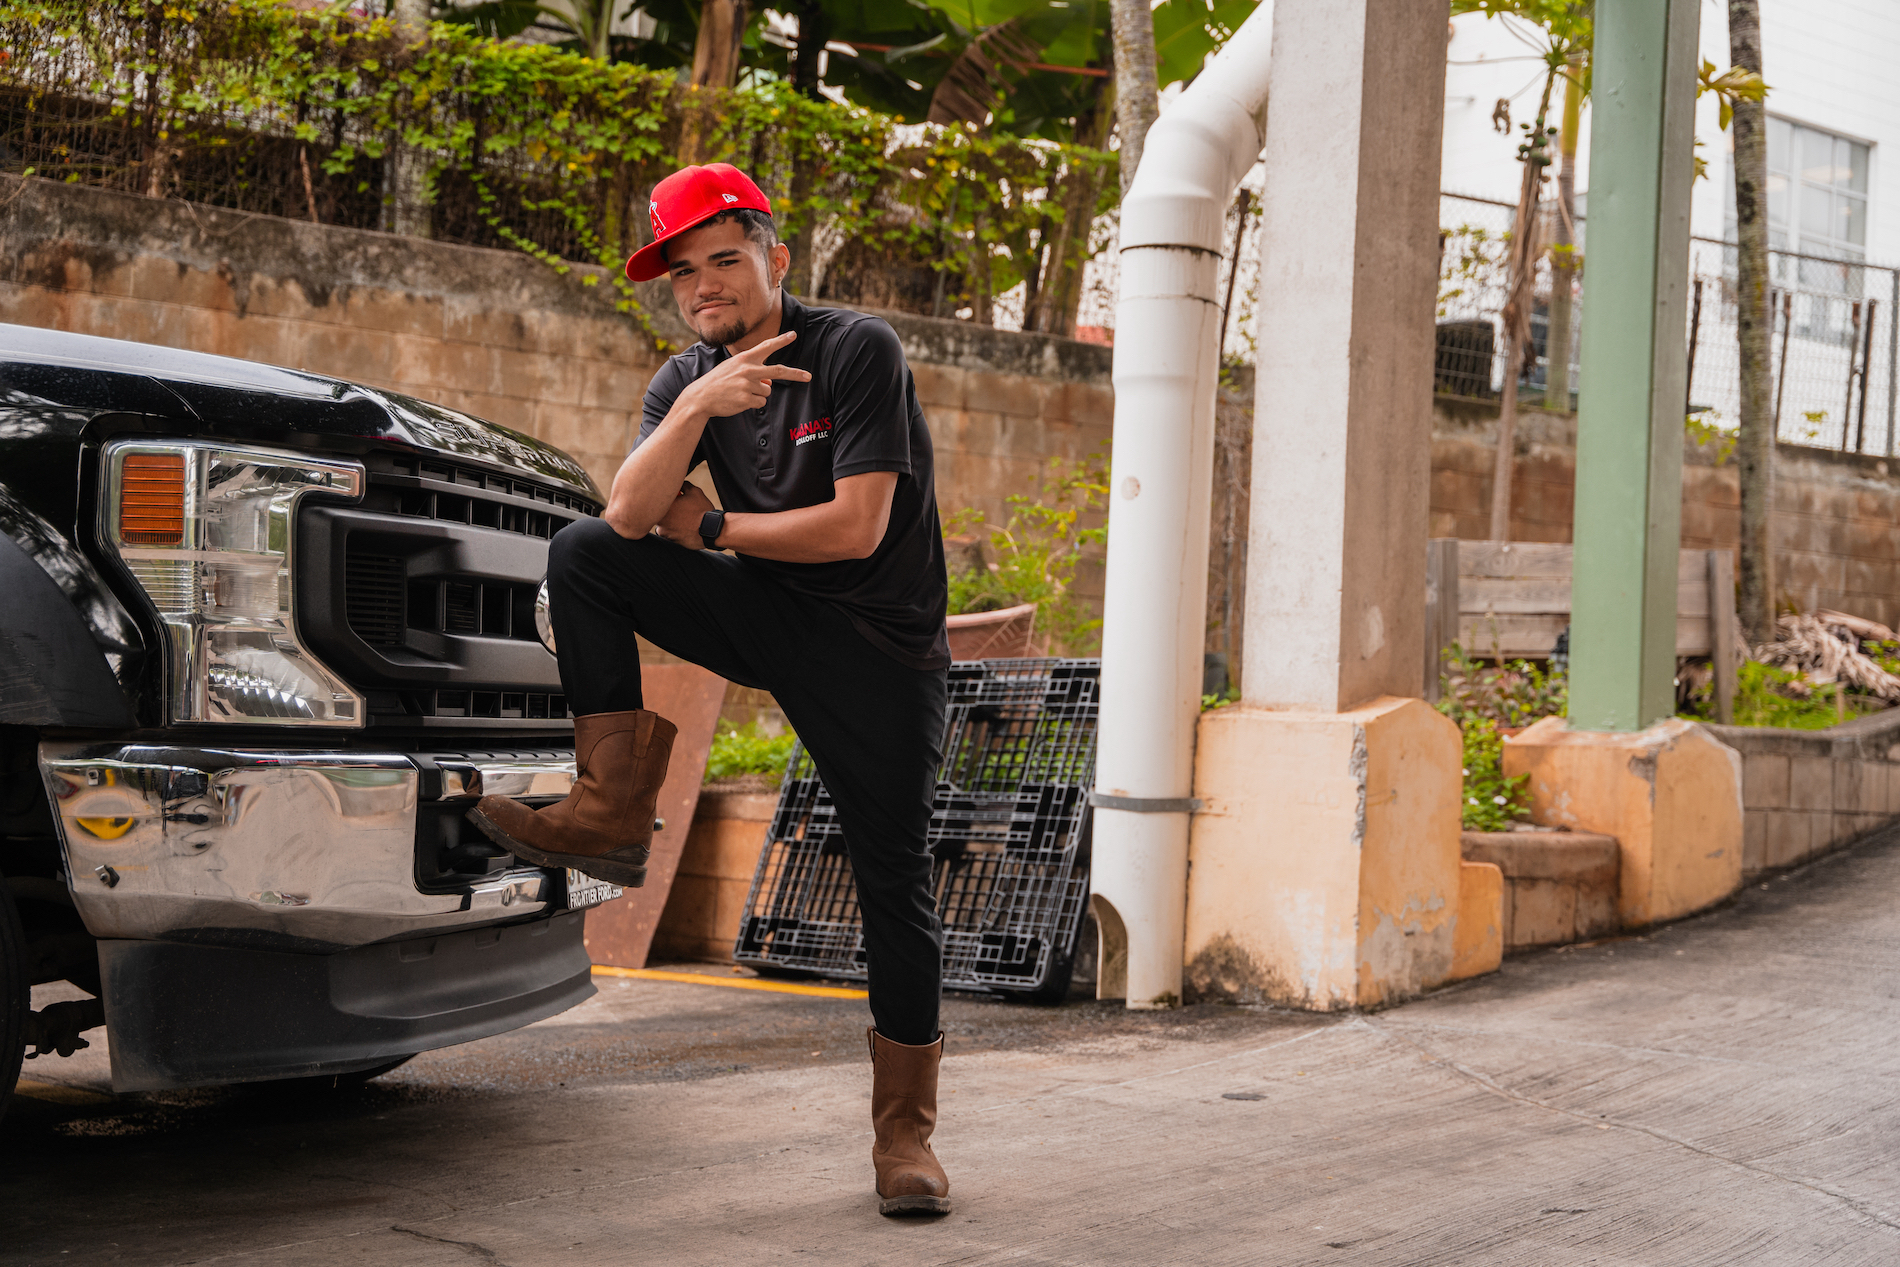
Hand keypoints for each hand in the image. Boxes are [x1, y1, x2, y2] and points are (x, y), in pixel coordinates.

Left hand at [654, 481, 716, 547]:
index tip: (672, 498)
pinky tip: (684, 527)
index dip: (663, 498)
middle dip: (666, 510)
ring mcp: (664, 531)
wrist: (710, 531)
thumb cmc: (702, 512)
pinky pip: (668, 533)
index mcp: (664, 506)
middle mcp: (660, 519)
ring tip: (683, 519)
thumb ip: (683, 485)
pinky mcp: (669, 540)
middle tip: (678, 508)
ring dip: (669, 520)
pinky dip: (673, 530)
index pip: (655, 499)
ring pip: (662, 523)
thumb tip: (680, 484)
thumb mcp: (695, 492)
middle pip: (657, 512)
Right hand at [679, 331, 810, 417]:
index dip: (781, 340)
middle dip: (796, 374)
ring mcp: (747, 385)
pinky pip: (760, 403)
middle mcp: (748, 370)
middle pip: (778, 372)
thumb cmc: (718, 381)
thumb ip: (753, 372)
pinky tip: (739, 400)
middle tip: (808, 376)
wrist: (701, 397)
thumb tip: (769, 384)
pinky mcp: (746, 399)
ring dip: (758, 394)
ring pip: (767, 391)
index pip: (766, 346)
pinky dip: (753, 404)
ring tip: (741, 392)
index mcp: (744, 358)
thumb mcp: (733, 369)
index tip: (793, 335)